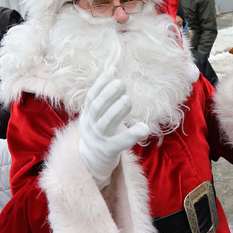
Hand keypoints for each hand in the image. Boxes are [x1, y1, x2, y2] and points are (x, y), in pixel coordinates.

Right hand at [78, 67, 150, 188]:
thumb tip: (114, 74)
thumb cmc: (101, 134)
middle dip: (108, 94)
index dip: (101, 83)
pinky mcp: (109, 151)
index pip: (91, 97)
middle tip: (121, 83)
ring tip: (127, 100)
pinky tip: (145, 128)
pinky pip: (120, 142)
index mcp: (88, 116)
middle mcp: (91, 126)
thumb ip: (105, 101)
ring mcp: (99, 139)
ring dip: (117, 110)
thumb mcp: (98, 117)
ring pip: (106, 123)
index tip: (112, 71)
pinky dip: (133, 134)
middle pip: (97, 108)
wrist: (92, 162)